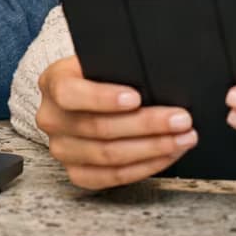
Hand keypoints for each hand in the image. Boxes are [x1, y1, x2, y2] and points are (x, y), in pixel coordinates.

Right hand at [34, 56, 197, 188]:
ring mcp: (62, 149)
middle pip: (99, 128)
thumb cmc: (101, 74)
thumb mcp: (103, 59)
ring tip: (183, 138)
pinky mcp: (77, 172)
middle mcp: (52, 118)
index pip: (70, 93)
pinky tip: (167, 155)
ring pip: (109, 156)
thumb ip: (119, 64)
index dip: (103, 98)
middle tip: (180, 119)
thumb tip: (158, 75)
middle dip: (146, 124)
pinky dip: (145, 166)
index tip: (136, 97)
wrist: (87, 96)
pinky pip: (113, 177)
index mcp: (53, 83)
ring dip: (153, 148)